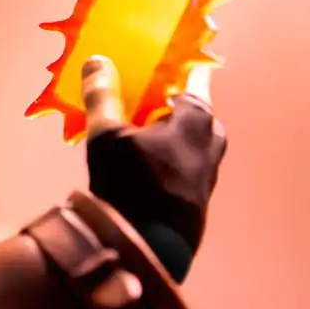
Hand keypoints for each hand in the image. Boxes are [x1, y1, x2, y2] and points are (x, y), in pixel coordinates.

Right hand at [81, 56, 226, 279]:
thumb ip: (103, 96)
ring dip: (160, 133)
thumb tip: (97, 60)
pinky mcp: (200, 195)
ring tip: (128, 135)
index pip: (191, 73)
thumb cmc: (132, 186)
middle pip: (185, 107)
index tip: (149, 59)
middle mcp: (212, 138)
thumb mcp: (107, 136)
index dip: (171, 64)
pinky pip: (182, 162)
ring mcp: (210, 169)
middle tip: (130, 100)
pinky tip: (136, 165)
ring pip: (184, 138)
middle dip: (160, 102)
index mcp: (197, 115)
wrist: (151, 250)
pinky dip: (163, 156)